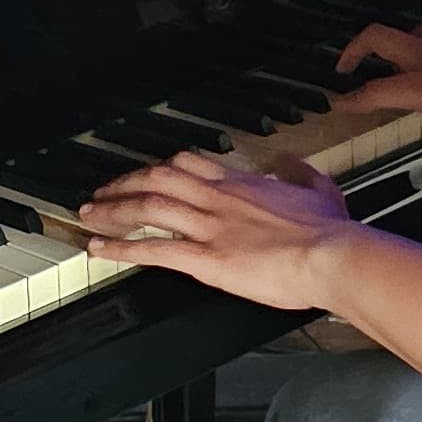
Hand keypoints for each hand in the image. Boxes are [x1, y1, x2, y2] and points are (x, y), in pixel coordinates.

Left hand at [79, 152, 353, 309]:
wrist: (333, 255)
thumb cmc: (330, 231)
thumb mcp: (320, 189)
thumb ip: (300, 172)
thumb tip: (289, 161)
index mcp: (242, 185)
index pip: (188, 164)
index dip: (158, 167)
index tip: (144, 173)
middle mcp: (218, 199)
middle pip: (157, 178)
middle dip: (124, 183)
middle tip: (102, 192)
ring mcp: (209, 228)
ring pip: (148, 207)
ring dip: (112, 210)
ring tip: (89, 215)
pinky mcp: (206, 260)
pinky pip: (153, 249)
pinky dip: (120, 248)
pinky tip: (100, 249)